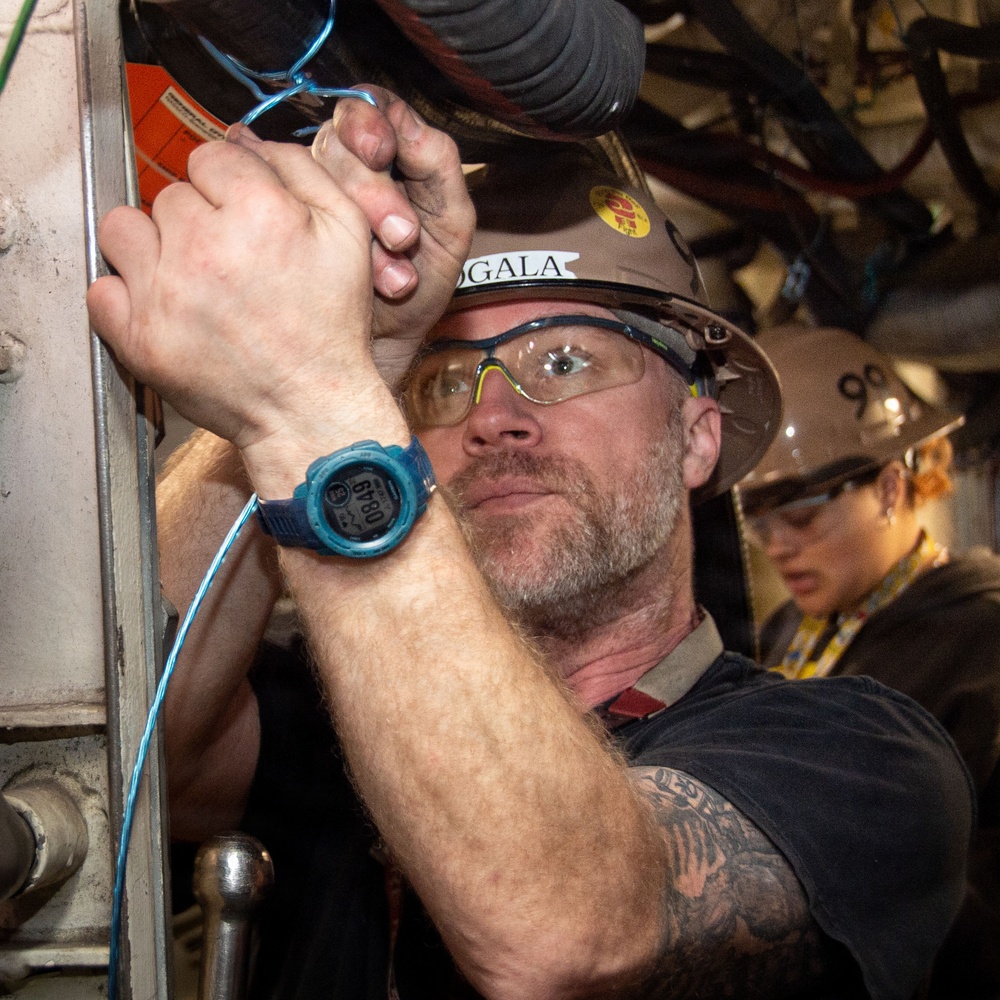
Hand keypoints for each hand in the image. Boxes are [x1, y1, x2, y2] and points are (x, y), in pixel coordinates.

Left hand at [87, 135, 382, 454]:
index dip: (229, 186)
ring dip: (151, 246)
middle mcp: (205, 246)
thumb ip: (302, 172)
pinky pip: (101, 288)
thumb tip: (249, 142)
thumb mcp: (349, 236)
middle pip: (170, 195)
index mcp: (259, 212)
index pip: (210, 157)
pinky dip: (125, 296)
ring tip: (185, 276)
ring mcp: (166, 293)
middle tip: (226, 259)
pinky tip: (163, 307)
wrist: (310, 408)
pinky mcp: (140, 337)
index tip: (240, 216)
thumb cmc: (332, 329)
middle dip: (197, 220)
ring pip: (124, 229)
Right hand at [308, 86, 475, 386]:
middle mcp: (343, 166)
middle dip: (371, 191)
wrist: (386, 342)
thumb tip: (410, 125)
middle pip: (337, 143)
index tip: (382, 153)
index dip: (369, 123)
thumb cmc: (419, 281)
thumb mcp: (450, 226)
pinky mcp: (281, 222)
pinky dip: (311, 239)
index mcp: (388, 153)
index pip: (368, 109)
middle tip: (400, 237)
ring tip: (389, 276)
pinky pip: (280, 209)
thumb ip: (440, 169)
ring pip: (309, 178)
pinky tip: (332, 263)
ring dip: (350, 226)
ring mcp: (308, 194)